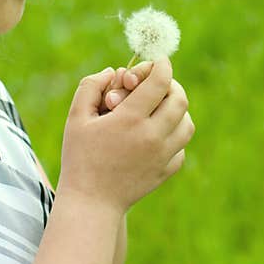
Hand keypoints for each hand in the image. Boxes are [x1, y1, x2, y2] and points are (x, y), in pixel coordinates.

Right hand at [60, 58, 194, 213]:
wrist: (91, 202)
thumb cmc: (79, 157)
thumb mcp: (76, 117)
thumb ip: (91, 86)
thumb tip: (115, 71)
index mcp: (130, 119)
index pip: (160, 81)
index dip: (161, 65)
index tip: (159, 60)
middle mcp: (152, 136)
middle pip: (179, 99)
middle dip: (171, 85)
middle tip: (158, 84)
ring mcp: (162, 155)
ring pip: (187, 123)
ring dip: (177, 111)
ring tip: (160, 109)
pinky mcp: (166, 171)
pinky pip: (181, 147)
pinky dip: (174, 136)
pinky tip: (157, 135)